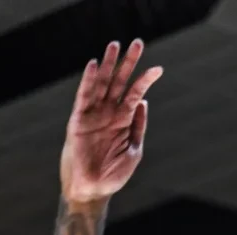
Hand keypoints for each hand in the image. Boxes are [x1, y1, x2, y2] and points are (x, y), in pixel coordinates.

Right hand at [60, 40, 162, 203]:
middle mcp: (109, 113)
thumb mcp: (134, 151)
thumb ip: (138, 127)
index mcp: (123, 120)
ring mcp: (94, 114)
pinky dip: (89, 81)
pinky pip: (84, 96)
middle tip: (137, 43)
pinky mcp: (79, 119)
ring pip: (102, 83)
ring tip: (115, 45)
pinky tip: (95, 66)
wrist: (93, 189)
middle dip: (128, 63)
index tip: (158, 69)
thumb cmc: (113, 174)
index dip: (145, 80)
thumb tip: (143, 102)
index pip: (135, 94)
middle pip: (120, 82)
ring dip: (109, 64)